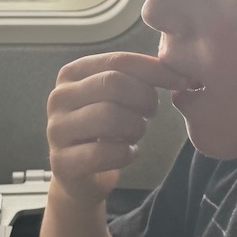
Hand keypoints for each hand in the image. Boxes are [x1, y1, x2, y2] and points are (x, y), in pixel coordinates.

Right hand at [47, 53, 188, 206]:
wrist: (79, 176)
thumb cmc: (104, 130)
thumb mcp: (116, 97)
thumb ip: (137, 78)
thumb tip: (176, 69)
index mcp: (72, 74)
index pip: (117, 61)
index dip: (154, 70)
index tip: (181, 81)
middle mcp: (58, 98)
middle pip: (113, 84)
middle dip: (144, 98)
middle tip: (150, 112)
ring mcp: (56, 130)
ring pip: (109, 116)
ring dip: (135, 127)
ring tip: (134, 134)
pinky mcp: (61, 162)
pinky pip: (105, 153)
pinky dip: (126, 154)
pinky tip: (127, 153)